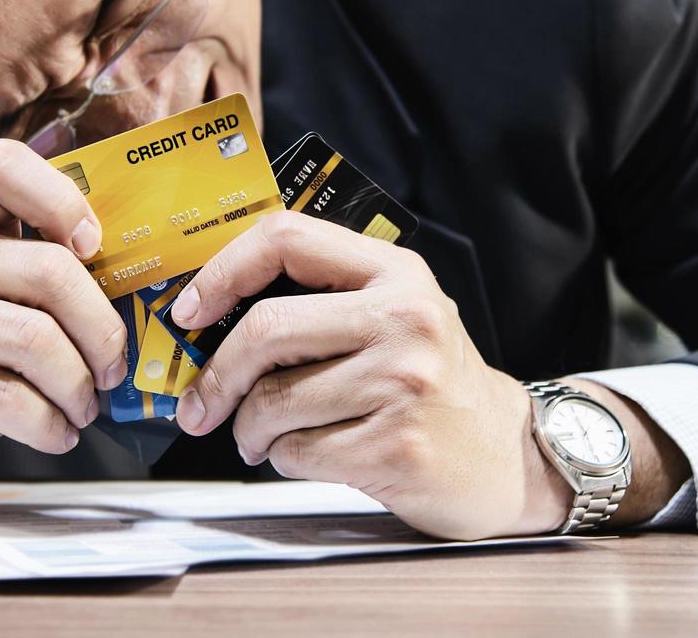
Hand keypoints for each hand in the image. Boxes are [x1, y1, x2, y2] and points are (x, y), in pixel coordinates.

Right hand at [0, 140, 127, 510]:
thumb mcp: (7, 310)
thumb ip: (51, 286)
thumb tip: (140, 292)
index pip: (3, 167)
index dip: (61, 197)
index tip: (95, 247)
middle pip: (49, 270)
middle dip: (102, 331)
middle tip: (113, 371)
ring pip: (34, 340)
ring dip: (78, 387)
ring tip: (84, 409)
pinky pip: (6, 397)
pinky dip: (48, 425)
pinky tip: (55, 434)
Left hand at [169, 210, 688, 539]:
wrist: (509, 455)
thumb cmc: (434, 383)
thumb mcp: (395, 315)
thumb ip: (323, 299)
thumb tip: (209, 315)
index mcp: (395, 272)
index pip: (286, 238)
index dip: (221, 271)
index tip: (189, 312)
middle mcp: (404, 318)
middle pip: (267, 328)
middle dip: (217, 375)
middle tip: (198, 405)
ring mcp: (404, 383)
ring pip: (274, 402)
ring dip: (250, 430)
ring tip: (264, 437)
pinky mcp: (397, 447)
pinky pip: (298, 453)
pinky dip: (286, 460)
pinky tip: (311, 455)